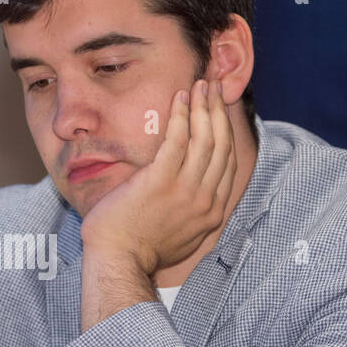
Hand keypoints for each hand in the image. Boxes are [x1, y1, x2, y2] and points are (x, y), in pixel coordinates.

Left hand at [80, 78, 238, 275]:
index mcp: (212, 212)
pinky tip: (180, 98)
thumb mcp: (181, 236)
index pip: (228, 163)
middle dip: (219, 111)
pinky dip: (182, 116)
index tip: (220, 111)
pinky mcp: (161, 182)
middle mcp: (205, 200)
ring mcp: (185, 191)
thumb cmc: (139, 250)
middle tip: (213, 87)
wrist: (118, 261)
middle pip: (221, 146)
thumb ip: (192, 213)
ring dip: (204, 107)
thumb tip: (191, 195)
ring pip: (205, 139)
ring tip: (200, 85)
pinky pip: (178, 141)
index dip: (226, 132)